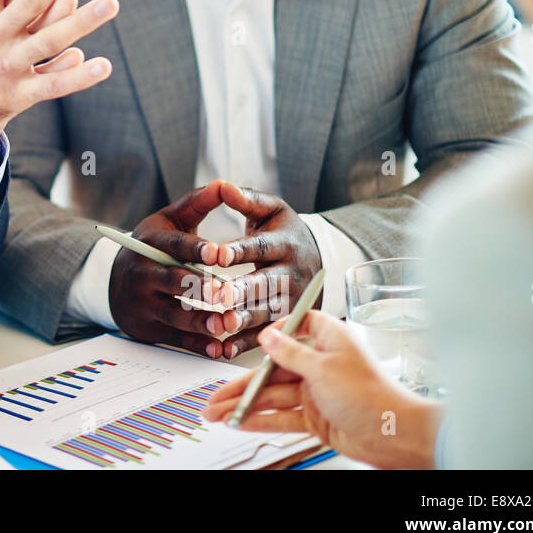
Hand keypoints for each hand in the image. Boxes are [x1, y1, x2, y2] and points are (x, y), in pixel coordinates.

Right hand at [108, 182, 232, 356]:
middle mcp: (142, 272)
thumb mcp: (171, 220)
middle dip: (198, 288)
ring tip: (225, 324)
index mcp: (149, 242)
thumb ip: (198, 203)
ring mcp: (142, 302)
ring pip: (174, 312)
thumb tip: (223, 183)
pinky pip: (174, 337)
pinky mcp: (148, 327)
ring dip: (201, 320)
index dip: (195, 249)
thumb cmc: (155, 246)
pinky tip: (218, 348)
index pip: (173, 245)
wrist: (118, 281)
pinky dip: (197, 344)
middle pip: (172, 281)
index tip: (218, 254)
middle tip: (223, 292)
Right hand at [203, 311, 441, 468]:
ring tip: (218, 413)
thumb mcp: (323, 367)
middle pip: (273, 370)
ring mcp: (317, 393)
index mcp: (328, 340)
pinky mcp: (317, 418)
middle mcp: (320, 364)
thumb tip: (268, 338)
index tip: (256, 339)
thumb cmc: (372, 395)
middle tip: (216, 394)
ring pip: (273, 397)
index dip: (275, 333)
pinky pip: (282, 417)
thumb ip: (290, 354)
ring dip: (246, 405)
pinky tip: (241, 423)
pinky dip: (261, 420)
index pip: (297, 326)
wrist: (397, 435)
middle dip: (243, 384)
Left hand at [210, 182, 322, 356]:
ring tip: (222, 323)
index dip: (240, 251)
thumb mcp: (270, 210)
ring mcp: (293, 299)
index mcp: (286, 243)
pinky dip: (246, 343)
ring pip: (268, 311)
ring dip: (245, 320)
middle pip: (267, 283)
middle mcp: (292, 273)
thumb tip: (223, 185)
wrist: (315, 256)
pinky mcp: (288, 319)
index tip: (217, 255)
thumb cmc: (282, 230)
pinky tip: (224, 347)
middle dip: (242, 290)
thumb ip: (246, 199)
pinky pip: (268, 333)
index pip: (262, 247)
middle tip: (218, 296)